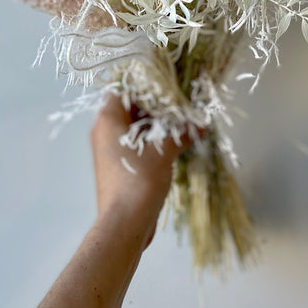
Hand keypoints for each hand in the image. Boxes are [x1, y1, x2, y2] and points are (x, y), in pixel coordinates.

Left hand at [91, 96, 192, 247]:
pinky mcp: (120, 165)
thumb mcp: (163, 151)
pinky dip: (154, 140)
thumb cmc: (137, 180)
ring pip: (136, 126)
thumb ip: (182, 132)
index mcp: (108, 119)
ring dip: (157, 123)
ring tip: (183, 120)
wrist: (124, 224)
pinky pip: (137, 144)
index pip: (123, 89)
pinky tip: (176, 141)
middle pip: (131, 107)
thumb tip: (203, 122)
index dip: (145, 84)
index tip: (168, 83)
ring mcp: (111, 149)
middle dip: (157, 105)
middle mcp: (105, 130)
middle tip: (181, 101)